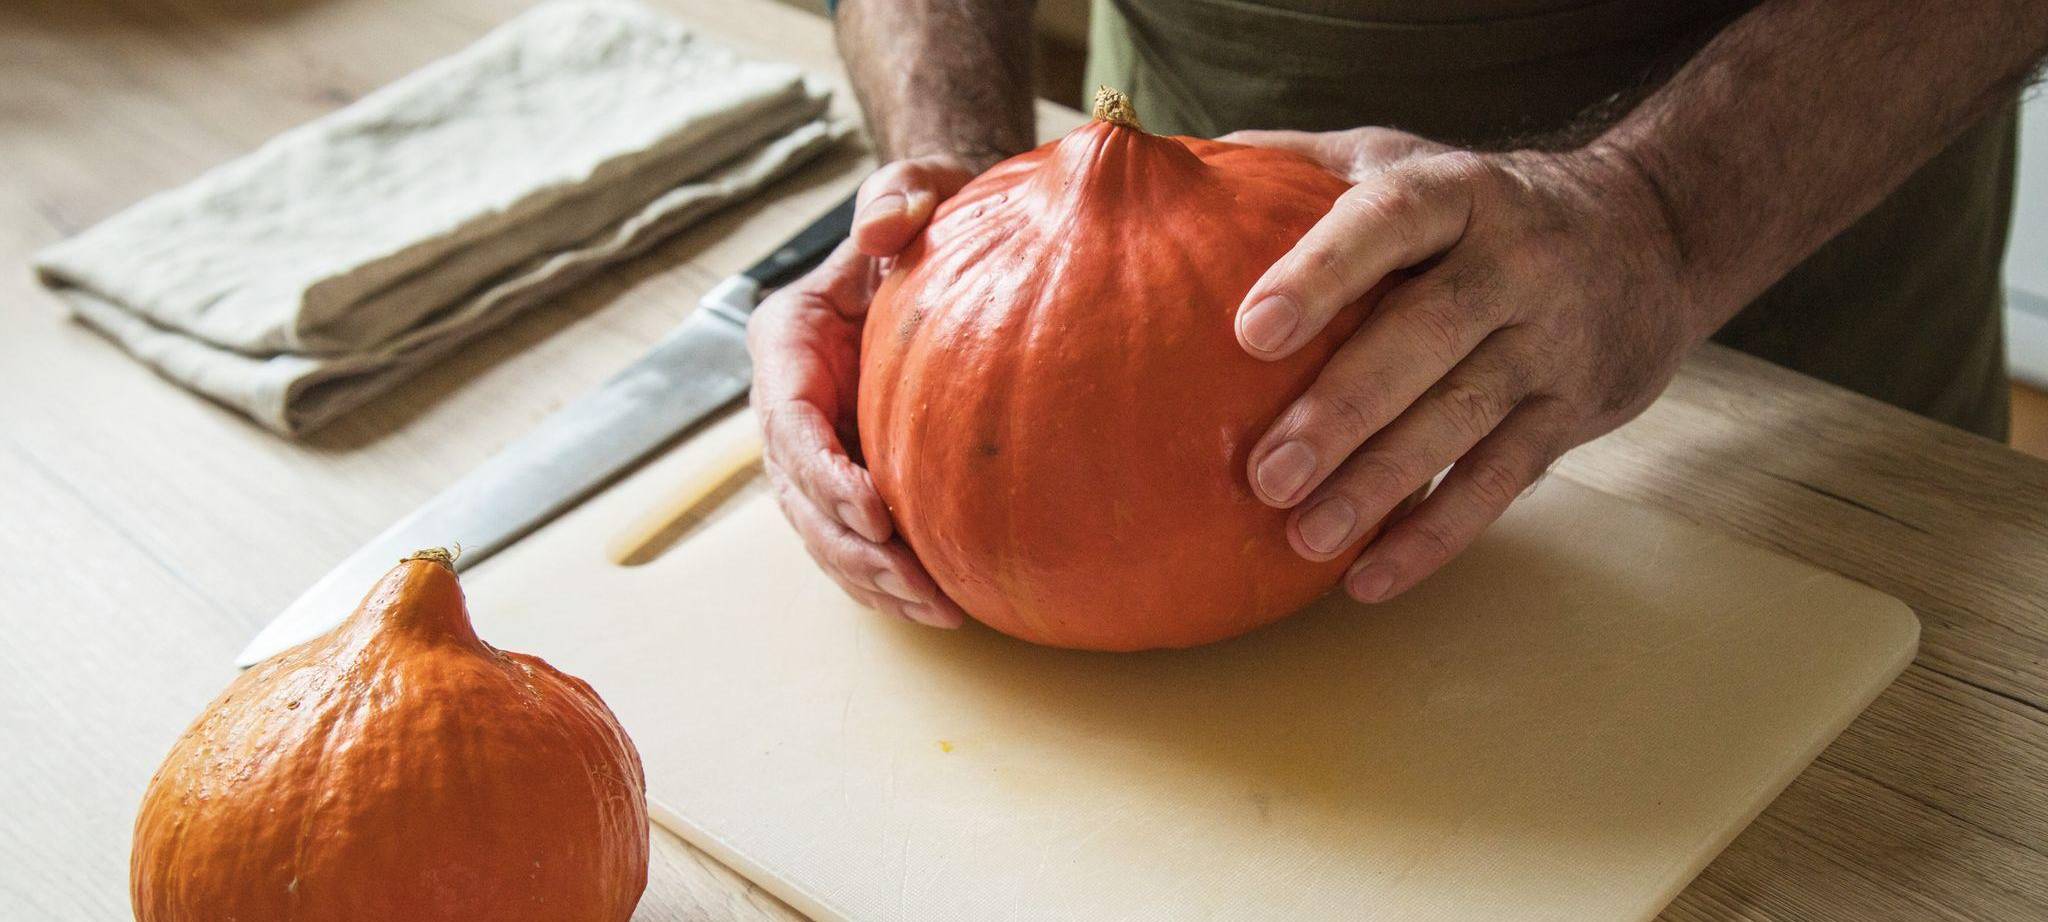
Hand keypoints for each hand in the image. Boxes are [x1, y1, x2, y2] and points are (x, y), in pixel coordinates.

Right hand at [746, 156, 979, 627]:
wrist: (938, 237)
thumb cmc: (928, 211)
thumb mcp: (917, 186)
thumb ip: (898, 194)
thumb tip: (881, 228)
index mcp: (787, 339)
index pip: (790, 421)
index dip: (824, 475)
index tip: (877, 512)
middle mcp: (787, 399)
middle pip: (801, 494)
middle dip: (855, 548)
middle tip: (922, 585)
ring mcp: (811, 442)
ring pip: (821, 530)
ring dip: (873, 580)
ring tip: (941, 610)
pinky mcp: (845, 471)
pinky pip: (851, 538)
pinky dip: (884, 578)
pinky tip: (939, 605)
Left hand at [1226, 126, 1702, 603]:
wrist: (1653, 235)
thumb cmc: (1479, 206)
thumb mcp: (1406, 158)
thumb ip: (1302, 164)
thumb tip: (1180, 172)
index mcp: (1461, 194)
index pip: (1391, 221)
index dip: (1324, 272)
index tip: (1251, 330)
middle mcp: (1515, 263)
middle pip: (1429, 335)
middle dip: (1344, 410)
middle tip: (1265, 475)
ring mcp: (1551, 343)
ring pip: (1465, 418)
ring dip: (1383, 485)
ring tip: (1304, 536)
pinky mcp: (1571, 413)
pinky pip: (1501, 481)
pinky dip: (1436, 535)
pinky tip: (1367, 579)